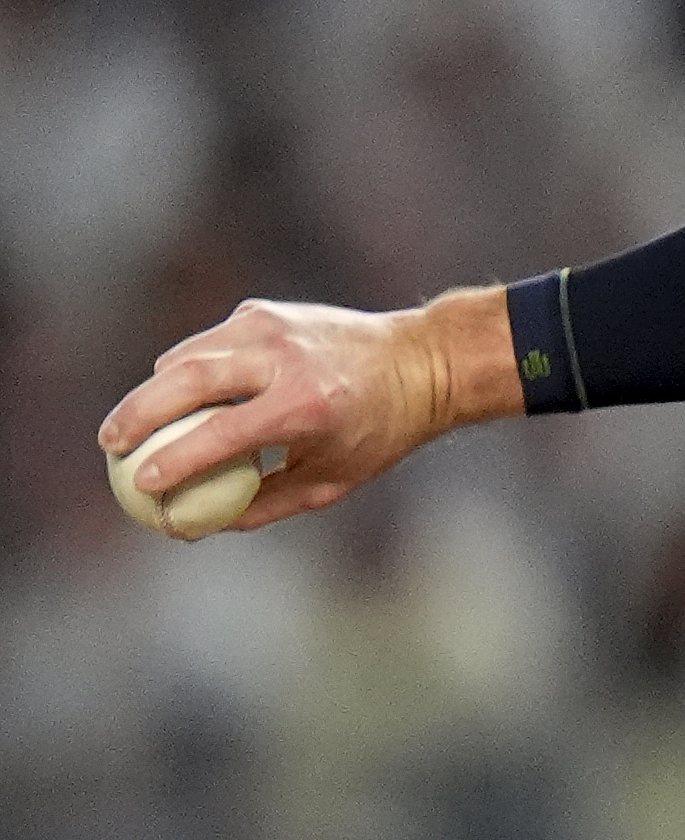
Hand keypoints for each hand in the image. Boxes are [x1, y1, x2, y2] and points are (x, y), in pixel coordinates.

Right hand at [96, 289, 522, 531]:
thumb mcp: (330, 482)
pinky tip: (177, 399)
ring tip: (131, 427)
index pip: (223, 434)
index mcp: (307, 405)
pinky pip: (206, 345)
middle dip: (137, 414)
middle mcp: (285, 359)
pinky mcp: (262, 312)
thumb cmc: (375, 433)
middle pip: (186, 380)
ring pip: (187, 357)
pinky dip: (184, 371)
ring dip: (153, 392)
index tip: (141, 484)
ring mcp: (270, 327)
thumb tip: (191, 526)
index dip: (175, 461)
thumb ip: (261, 505)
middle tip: (110, 445)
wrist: (418, 362)